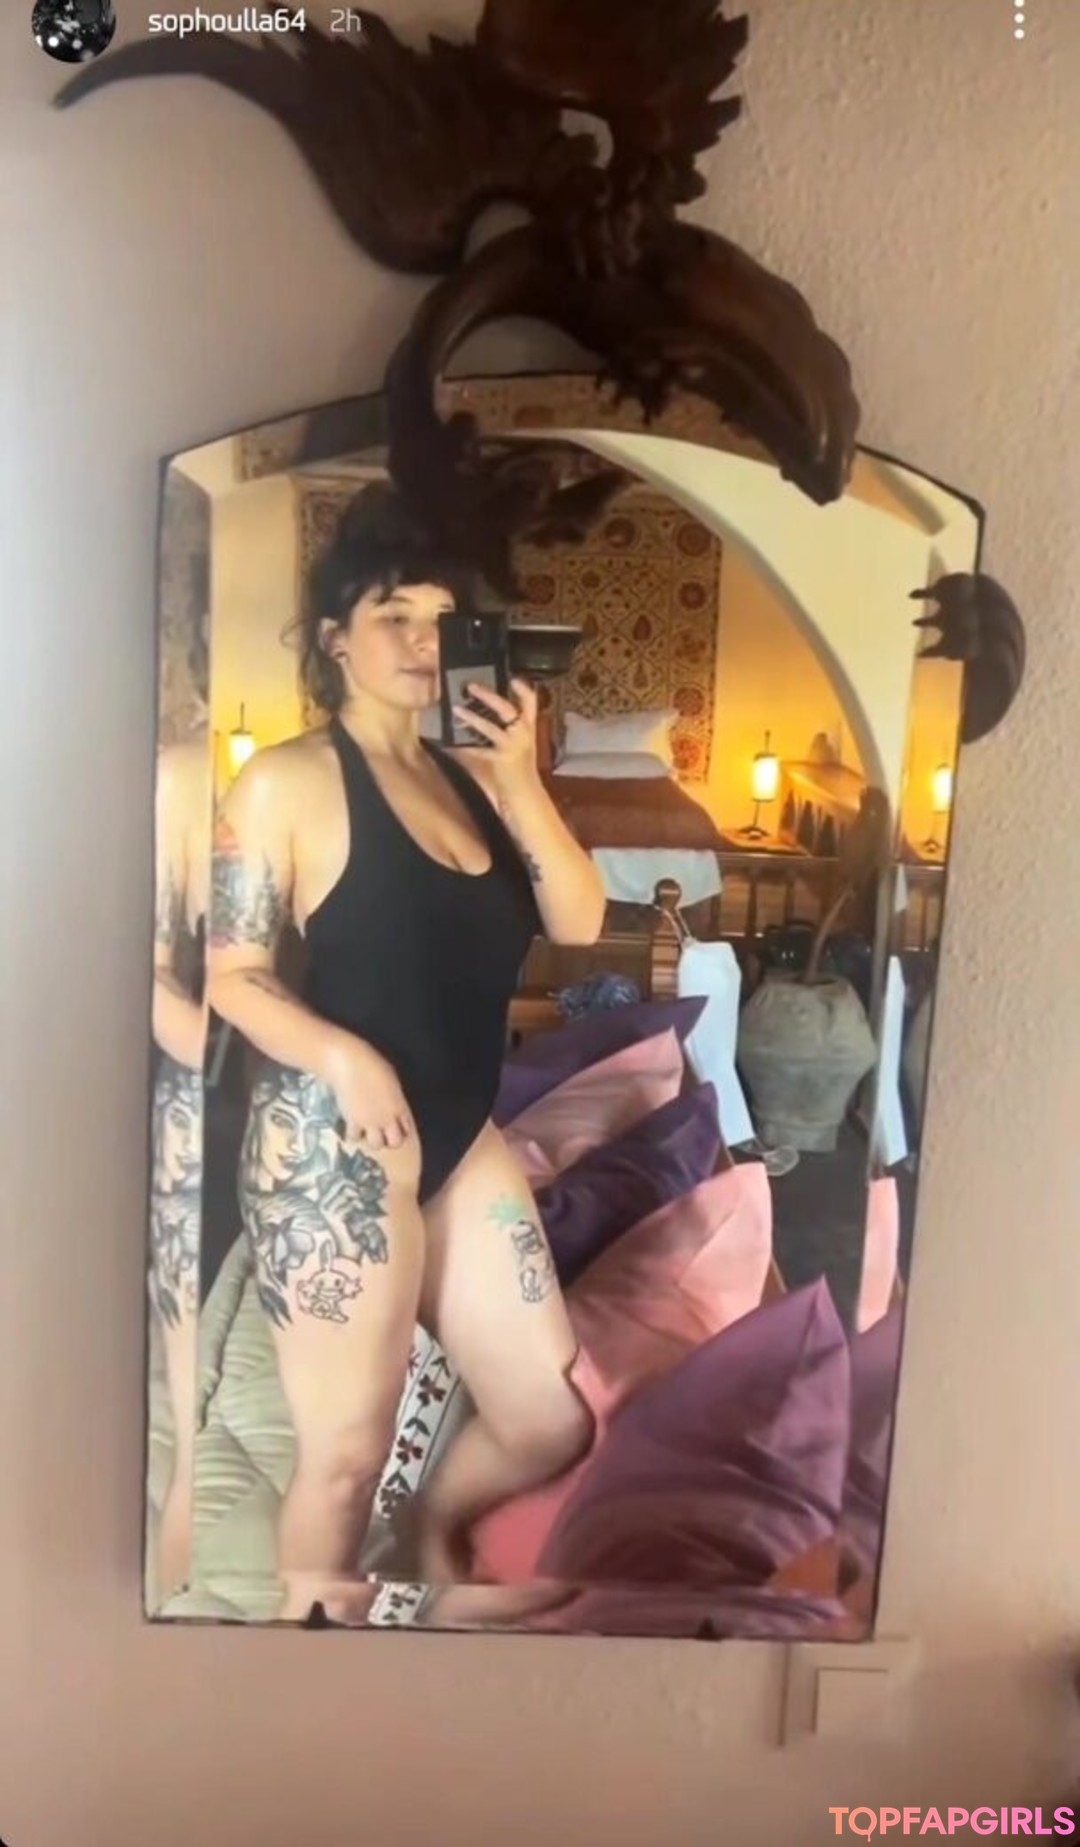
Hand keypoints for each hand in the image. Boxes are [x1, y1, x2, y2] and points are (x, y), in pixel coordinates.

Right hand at [323, 1034, 414, 1153]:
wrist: (350, 1066)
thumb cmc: (372, 1066)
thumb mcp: (391, 1080)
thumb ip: (394, 1097)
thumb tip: (393, 1102)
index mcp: (399, 1107)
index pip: (407, 1129)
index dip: (401, 1130)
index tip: (395, 1127)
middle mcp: (387, 1118)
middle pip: (395, 1143)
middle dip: (390, 1140)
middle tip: (382, 1133)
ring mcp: (370, 1122)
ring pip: (375, 1144)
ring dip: (372, 1139)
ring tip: (366, 1132)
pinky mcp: (353, 1122)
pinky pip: (354, 1137)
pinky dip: (352, 1134)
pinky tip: (351, 1127)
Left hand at [454, 678, 538, 787]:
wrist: (524, 798)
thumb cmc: (515, 774)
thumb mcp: (508, 749)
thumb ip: (489, 736)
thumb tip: (459, 728)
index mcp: (528, 728)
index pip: (530, 701)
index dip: (523, 688)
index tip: (512, 678)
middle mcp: (523, 733)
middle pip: (508, 708)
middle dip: (489, 695)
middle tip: (471, 686)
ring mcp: (513, 745)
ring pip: (491, 726)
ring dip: (472, 717)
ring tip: (456, 709)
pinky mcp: (502, 759)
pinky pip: (477, 750)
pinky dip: (463, 745)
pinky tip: (450, 742)